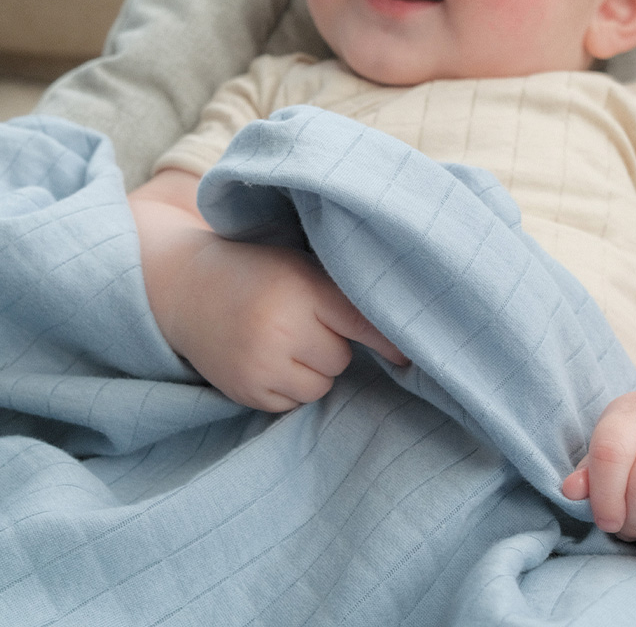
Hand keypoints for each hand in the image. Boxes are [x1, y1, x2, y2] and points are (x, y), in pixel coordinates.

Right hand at [157, 231, 407, 411]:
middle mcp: (280, 328)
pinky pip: (292, 404)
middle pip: (340, 359)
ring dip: (312, 370)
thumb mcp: (301, 267)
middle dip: (331, 345)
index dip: (390, 341)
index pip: (361, 323)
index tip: (411, 357)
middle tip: (303, 321)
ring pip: (320, 386)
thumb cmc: (259, 272)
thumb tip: (401, 335)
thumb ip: (343, 293)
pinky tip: (267, 358)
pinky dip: (288, 387)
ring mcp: (260, 364)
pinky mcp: (245, 391)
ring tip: (284, 340)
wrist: (186, 287)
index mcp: (301, 288)